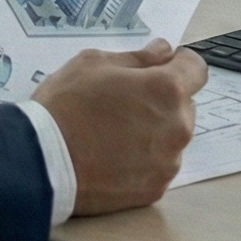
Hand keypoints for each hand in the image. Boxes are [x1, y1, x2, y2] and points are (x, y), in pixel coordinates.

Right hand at [32, 39, 206, 216]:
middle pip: (184, 105)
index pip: (196, 69)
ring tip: (115, 132)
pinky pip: (159, 165)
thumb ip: (137, 57)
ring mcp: (168, 162)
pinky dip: (144, 158)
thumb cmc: (66, 104)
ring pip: (172, 137)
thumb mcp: (93, 63)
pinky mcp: (156, 188)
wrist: (44, 161)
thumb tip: (163, 51)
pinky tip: (114, 155)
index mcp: (167, 89)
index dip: (180, 63)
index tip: (162, 66)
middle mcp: (177, 126)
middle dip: (163, 99)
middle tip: (126, 101)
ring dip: (155, 130)